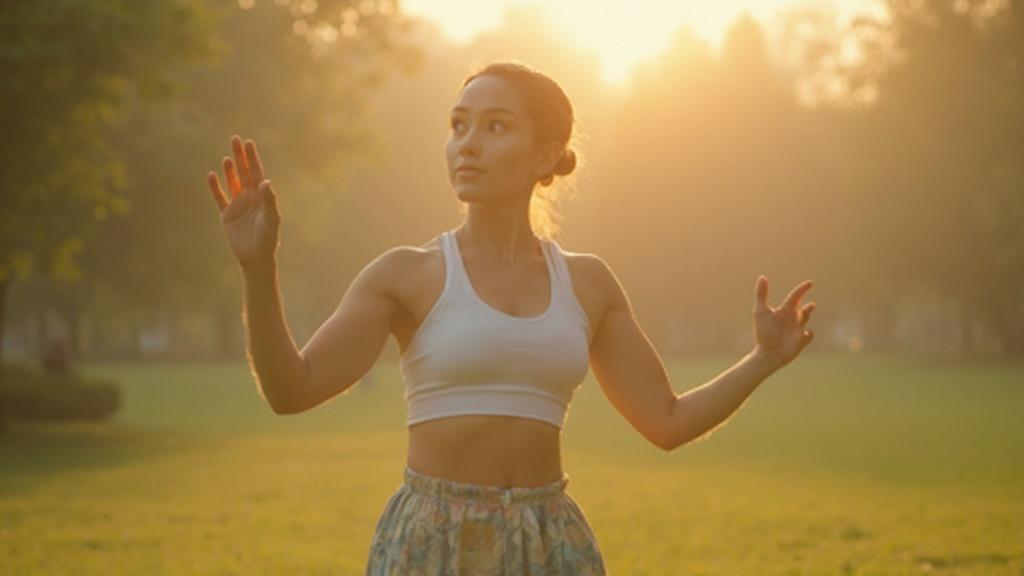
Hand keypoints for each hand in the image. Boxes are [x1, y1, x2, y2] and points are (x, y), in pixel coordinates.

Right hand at [207, 135, 280, 267]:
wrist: (256, 258)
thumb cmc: (268, 238)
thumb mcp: (271, 218)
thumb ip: (269, 200)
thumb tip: (265, 181)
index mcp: (262, 196)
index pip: (257, 172)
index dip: (252, 157)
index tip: (249, 142)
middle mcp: (250, 197)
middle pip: (244, 172)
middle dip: (240, 156)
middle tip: (235, 139)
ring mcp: (238, 205)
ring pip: (232, 182)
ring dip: (229, 170)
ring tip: (227, 157)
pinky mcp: (226, 215)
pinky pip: (219, 197)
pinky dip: (215, 187)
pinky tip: (211, 175)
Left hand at [752, 275, 815, 368]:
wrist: (766, 353)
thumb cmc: (763, 333)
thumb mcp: (761, 312)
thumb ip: (761, 294)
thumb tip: (762, 277)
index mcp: (784, 311)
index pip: (795, 297)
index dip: (802, 289)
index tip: (810, 283)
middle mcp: (792, 319)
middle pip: (803, 309)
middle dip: (808, 307)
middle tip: (810, 305)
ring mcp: (797, 330)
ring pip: (806, 320)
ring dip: (807, 316)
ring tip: (807, 312)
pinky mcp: (801, 342)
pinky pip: (808, 335)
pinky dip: (808, 333)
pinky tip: (804, 333)